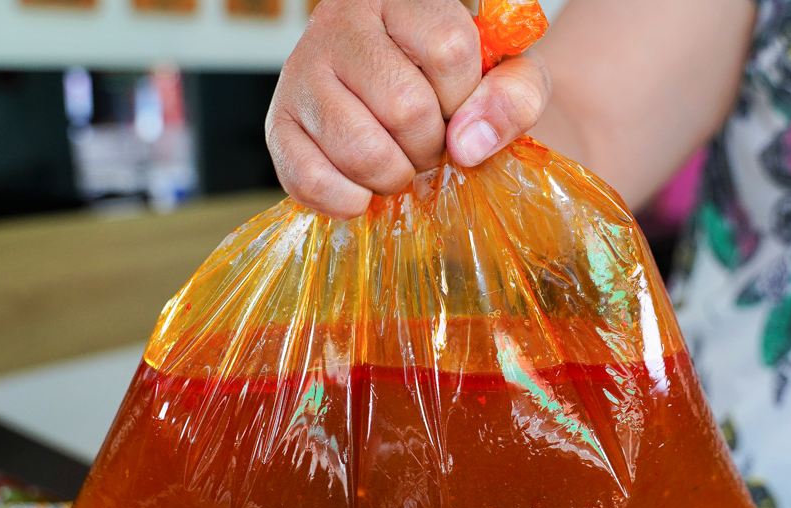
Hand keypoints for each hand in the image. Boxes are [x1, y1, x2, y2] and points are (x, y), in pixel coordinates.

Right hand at [266, 0, 550, 219]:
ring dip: (393, 177)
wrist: (399, 95)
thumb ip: (514, 97)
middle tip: (427, 146)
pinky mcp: (276, 125)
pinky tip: (363, 188)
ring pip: (360, 149)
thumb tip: (468, 146)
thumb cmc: (453, 84)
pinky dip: (349, 201)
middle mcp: (339, 23)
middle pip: (405, 106)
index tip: (457, 108)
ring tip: (397, 163)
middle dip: (430, 147)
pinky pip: (311, 180)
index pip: (449, 47)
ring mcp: (299, 73)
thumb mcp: (503, 75)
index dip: (465, 99)